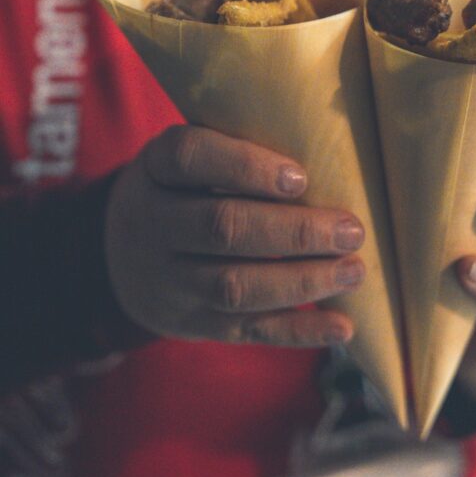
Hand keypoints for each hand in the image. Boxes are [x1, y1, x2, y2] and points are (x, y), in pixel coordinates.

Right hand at [105, 125, 363, 346]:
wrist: (120, 259)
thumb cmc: (183, 191)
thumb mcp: (188, 160)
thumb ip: (236, 148)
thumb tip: (325, 145)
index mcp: (155, 170)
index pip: (190, 157)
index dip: (245, 166)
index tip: (300, 177)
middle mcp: (155, 225)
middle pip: (223, 227)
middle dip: (294, 231)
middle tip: (350, 230)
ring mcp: (172, 282)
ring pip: (236, 286)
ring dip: (303, 280)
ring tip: (354, 270)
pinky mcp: (195, 324)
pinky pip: (249, 331)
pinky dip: (300, 332)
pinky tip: (342, 326)